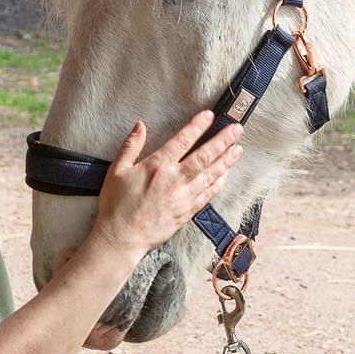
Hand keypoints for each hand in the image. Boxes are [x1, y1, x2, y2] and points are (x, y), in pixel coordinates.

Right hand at [91, 111, 242, 258]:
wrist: (121, 238)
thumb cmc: (116, 205)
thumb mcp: (117, 171)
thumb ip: (130, 146)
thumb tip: (140, 125)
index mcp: (157, 166)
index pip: (182, 141)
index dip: (198, 126)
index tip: (210, 115)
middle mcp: (174, 179)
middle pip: (204, 156)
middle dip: (222, 141)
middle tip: (237, 129)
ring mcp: (183, 197)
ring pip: (210, 175)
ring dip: (226, 161)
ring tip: (238, 149)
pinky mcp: (187, 212)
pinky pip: (207, 195)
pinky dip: (218, 184)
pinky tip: (226, 175)